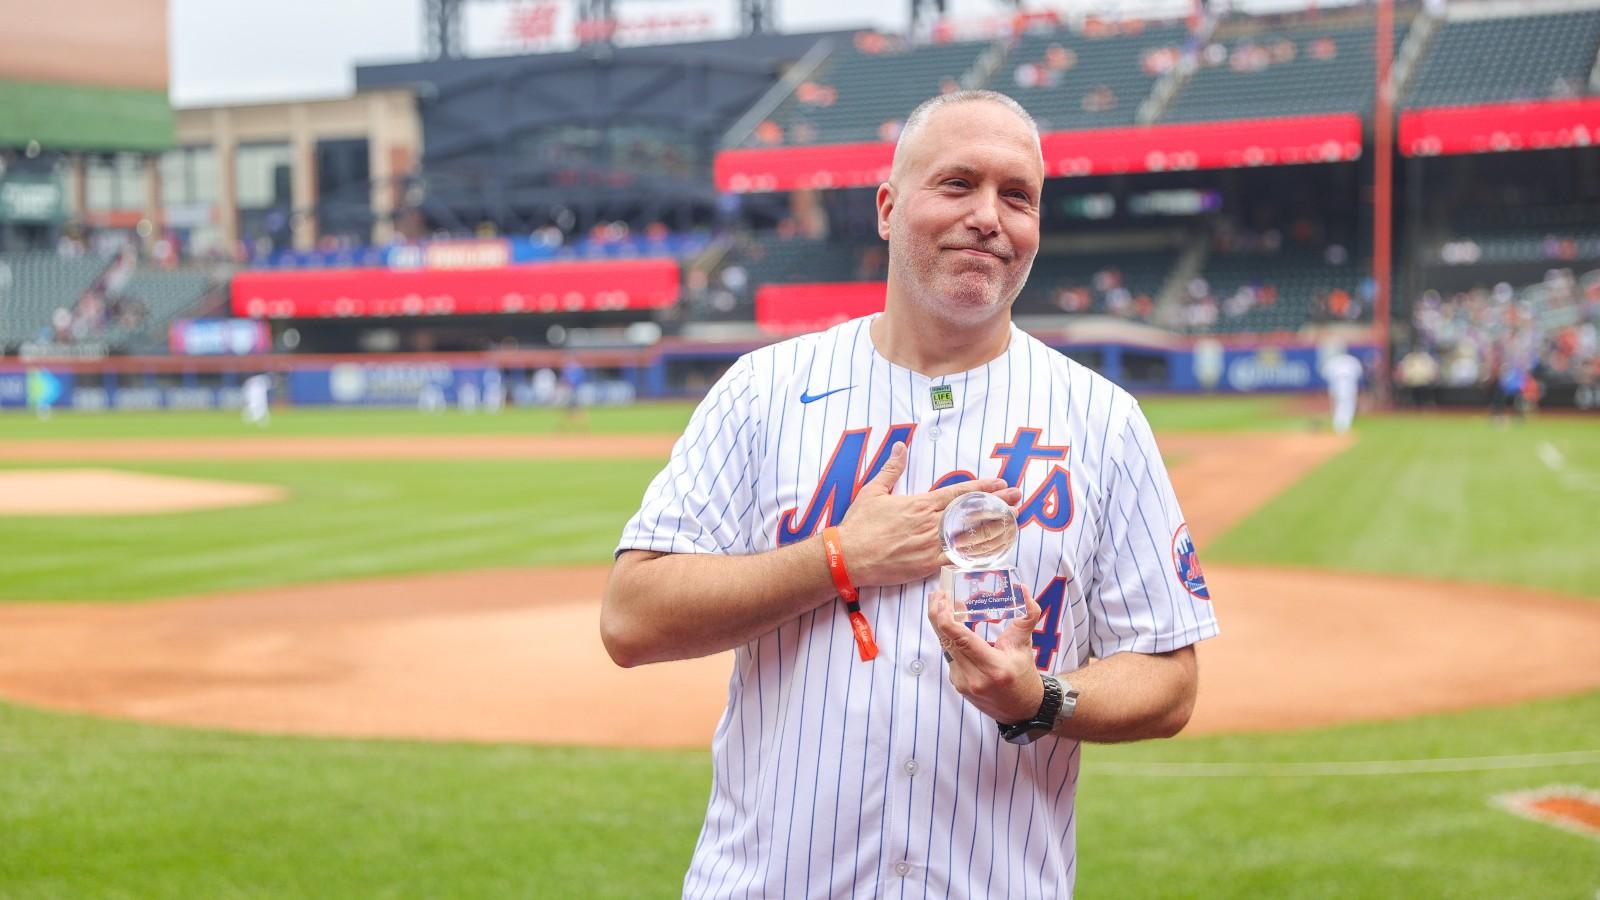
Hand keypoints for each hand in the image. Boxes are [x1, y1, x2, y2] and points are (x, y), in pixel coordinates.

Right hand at [836, 442, 1021, 587]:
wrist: (847, 556)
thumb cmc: (859, 524)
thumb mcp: (873, 490)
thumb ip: (892, 468)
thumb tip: (900, 446)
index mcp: (919, 504)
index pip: (957, 493)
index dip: (981, 488)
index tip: (999, 483)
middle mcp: (929, 523)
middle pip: (969, 513)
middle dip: (996, 505)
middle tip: (1017, 499)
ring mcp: (930, 545)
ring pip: (968, 536)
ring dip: (993, 529)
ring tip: (1013, 523)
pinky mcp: (927, 565)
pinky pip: (957, 559)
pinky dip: (976, 555)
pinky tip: (992, 552)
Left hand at [927, 585, 1044, 723]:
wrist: (1022, 710)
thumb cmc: (1024, 676)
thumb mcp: (1026, 645)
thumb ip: (1028, 615)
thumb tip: (1024, 589)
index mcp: (994, 667)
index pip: (961, 641)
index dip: (946, 619)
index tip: (943, 599)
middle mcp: (975, 677)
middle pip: (946, 641)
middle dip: (938, 615)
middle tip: (939, 594)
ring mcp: (963, 683)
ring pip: (945, 647)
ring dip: (941, 625)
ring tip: (943, 604)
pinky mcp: (957, 684)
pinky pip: (949, 656)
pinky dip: (949, 639)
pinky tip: (952, 626)